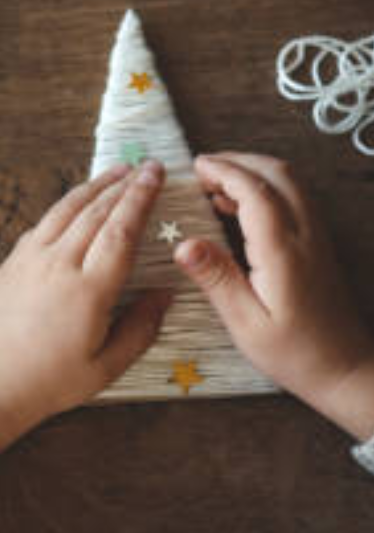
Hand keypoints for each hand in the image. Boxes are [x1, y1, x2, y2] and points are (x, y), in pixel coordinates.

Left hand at [0, 162, 170, 454]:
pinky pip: (44, 222)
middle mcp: (59, 264)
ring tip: (117, 173)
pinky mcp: (13, 260)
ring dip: (95, 187)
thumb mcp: (107, 366)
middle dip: (125, 185)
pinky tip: (78, 201)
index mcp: (88, 290)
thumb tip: (164, 293)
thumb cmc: (49, 382)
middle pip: (97, 212)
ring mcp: (31, 258)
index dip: (141, 198)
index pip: (121, 230)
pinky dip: (66, 204)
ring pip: (67, 209)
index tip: (157, 175)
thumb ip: (141, 327)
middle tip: (147, 166)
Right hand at [176, 153, 373, 440]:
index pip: (255, 192)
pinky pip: (294, 199)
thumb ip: (217, 279)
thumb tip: (184, 244)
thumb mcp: (246, 324)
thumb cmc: (295, 354)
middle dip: (238, 161)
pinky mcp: (320, 244)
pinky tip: (239, 208)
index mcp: (284, 252)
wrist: (348, 371)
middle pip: (278, 174)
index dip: (224, 171)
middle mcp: (306, 236)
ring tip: (215, 185)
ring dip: (253, 172)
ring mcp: (317, 237)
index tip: (195, 167)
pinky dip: (265, 188)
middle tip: (203, 169)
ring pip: (289, 182)